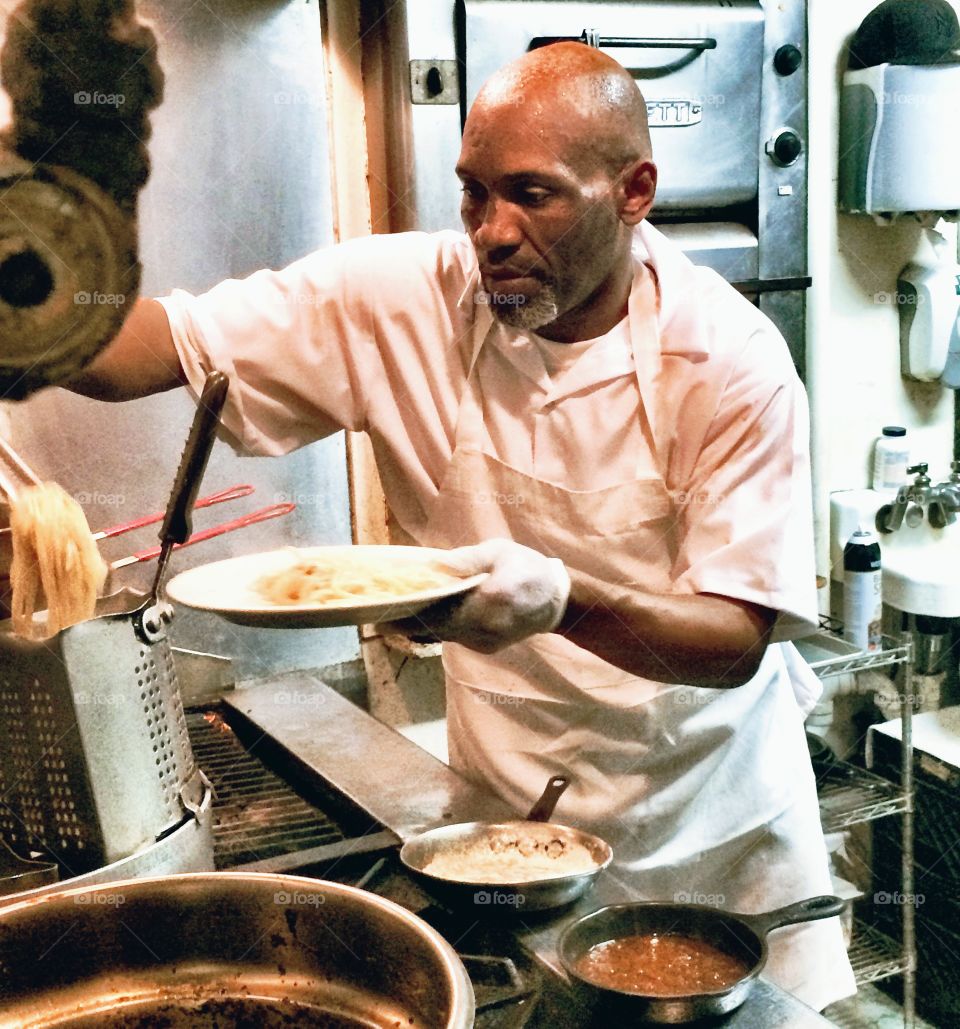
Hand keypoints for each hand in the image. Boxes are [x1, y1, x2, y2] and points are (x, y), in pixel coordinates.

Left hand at [381, 538, 569, 653]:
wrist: (556, 603)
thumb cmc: (528, 568)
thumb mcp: (500, 552)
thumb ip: (467, 559)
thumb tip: (435, 563)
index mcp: (493, 597)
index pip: (445, 605)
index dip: (415, 607)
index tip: (388, 606)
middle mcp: (487, 625)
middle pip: (438, 625)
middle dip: (408, 620)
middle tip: (378, 614)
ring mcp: (486, 641)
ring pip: (443, 634)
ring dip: (419, 626)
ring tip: (390, 617)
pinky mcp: (485, 648)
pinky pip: (454, 637)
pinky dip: (437, 628)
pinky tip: (421, 618)